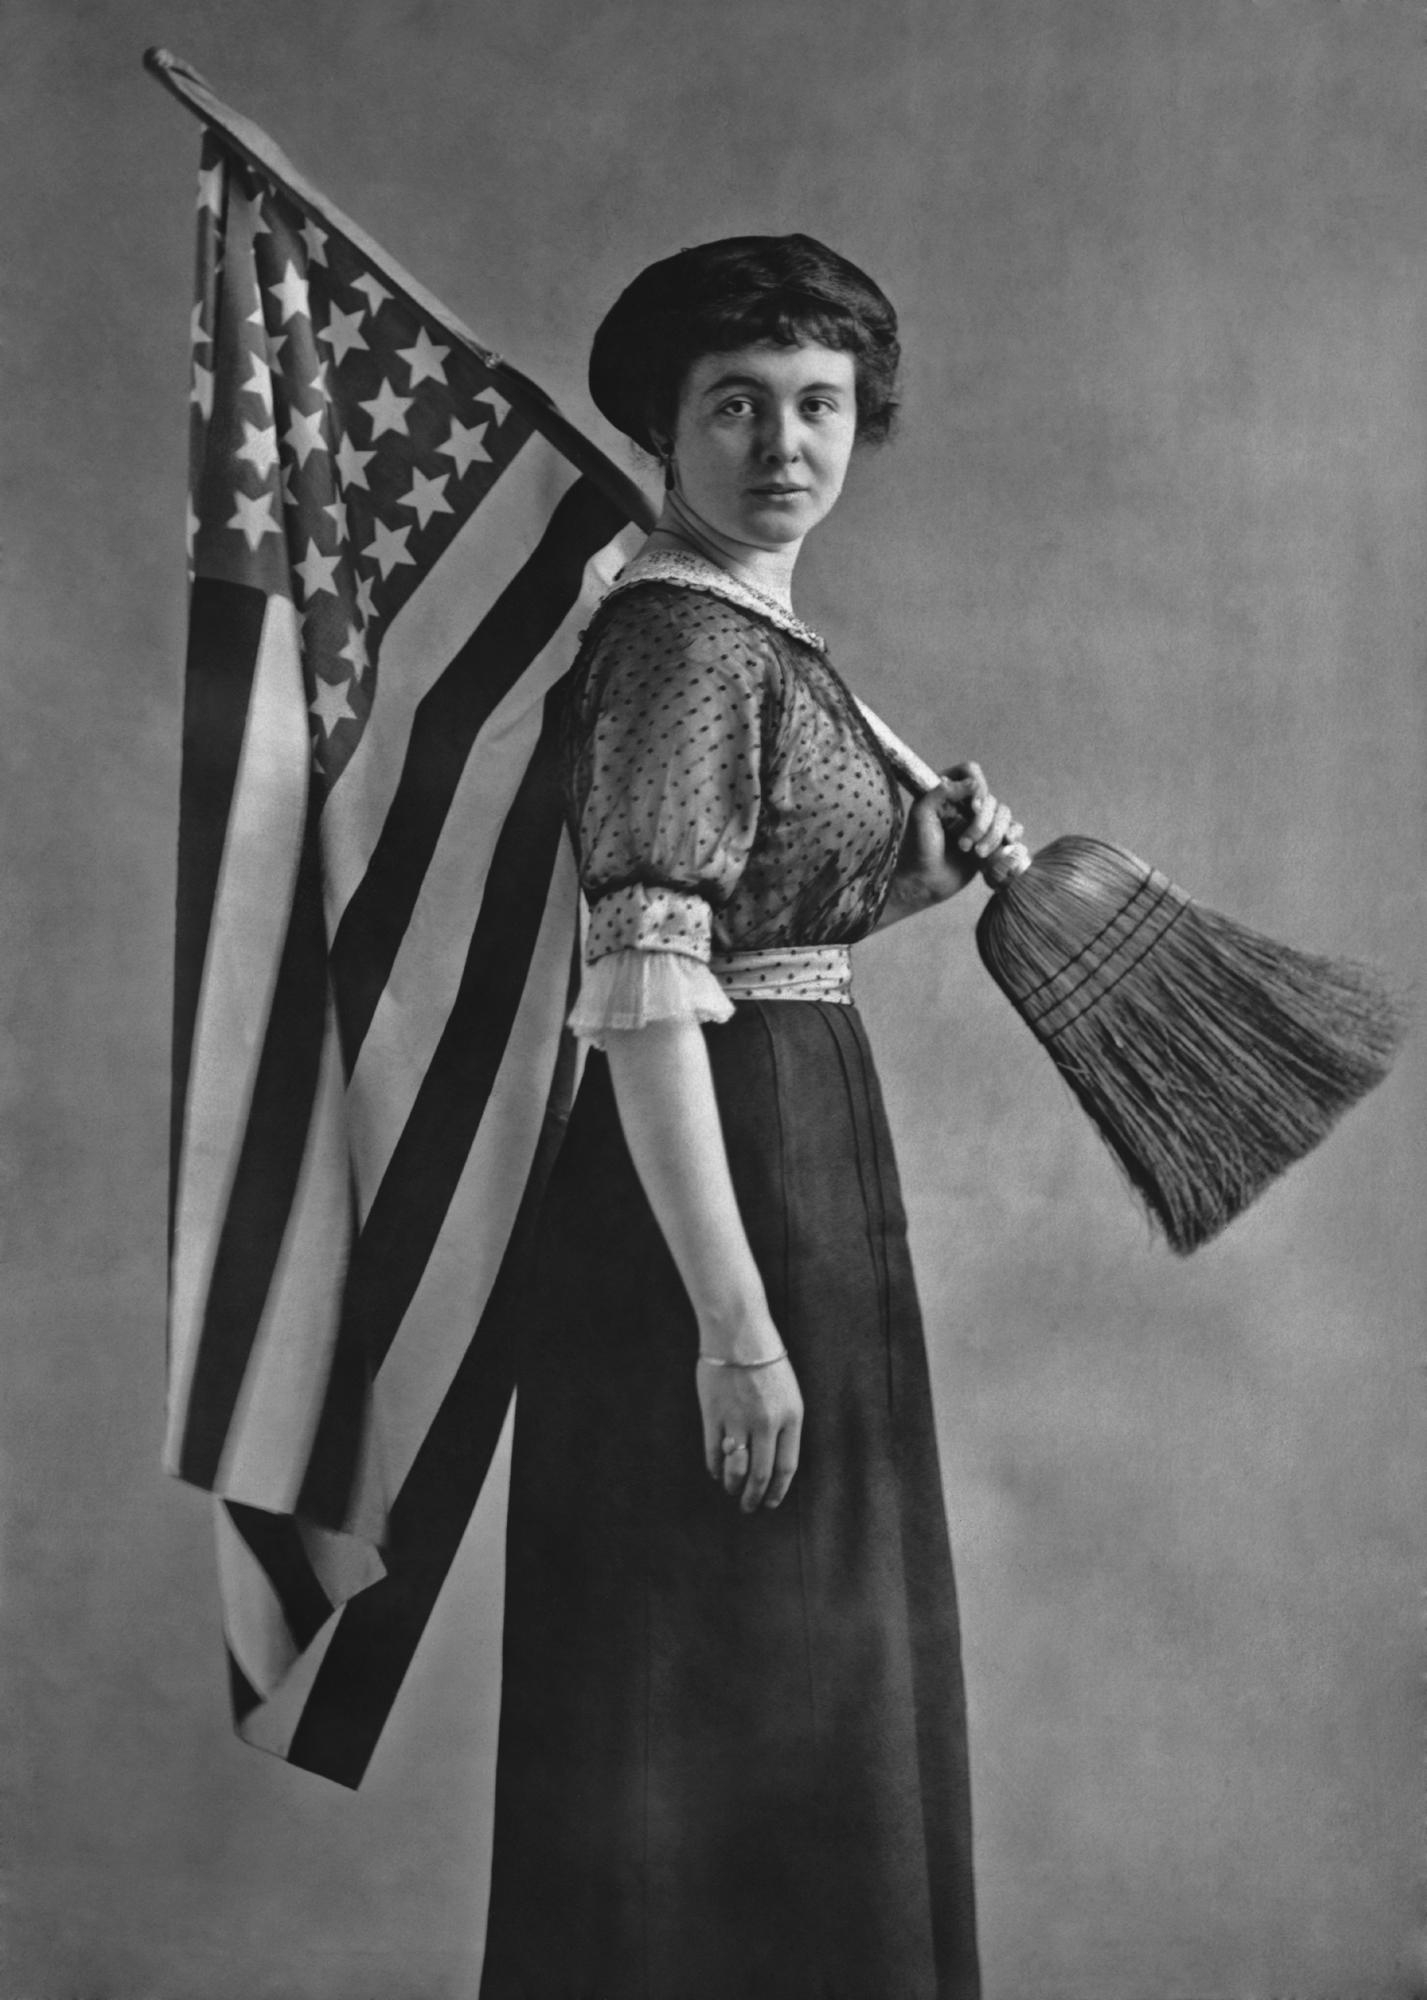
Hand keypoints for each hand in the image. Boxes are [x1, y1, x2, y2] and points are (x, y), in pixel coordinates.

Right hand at [696, 1322, 803, 1513]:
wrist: (738, 1332)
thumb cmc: (765, 1359)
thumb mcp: (788, 1392)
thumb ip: (783, 1425)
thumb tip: (772, 1460)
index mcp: (791, 1417)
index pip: (786, 1467)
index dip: (778, 1491)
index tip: (771, 1503)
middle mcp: (766, 1423)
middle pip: (761, 1475)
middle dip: (754, 1497)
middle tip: (748, 1507)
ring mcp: (739, 1420)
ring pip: (736, 1469)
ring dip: (733, 1485)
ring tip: (731, 1490)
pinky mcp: (713, 1414)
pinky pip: (714, 1452)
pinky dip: (714, 1466)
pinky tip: (715, 1470)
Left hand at [879, 761, 1024, 923]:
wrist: (924, 883)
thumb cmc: (917, 849)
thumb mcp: (921, 815)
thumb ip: (942, 792)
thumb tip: (974, 782)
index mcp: (946, 792)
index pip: (971, 772)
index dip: (977, 786)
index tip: (973, 806)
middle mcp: (965, 804)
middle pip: (991, 798)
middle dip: (982, 823)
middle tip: (964, 844)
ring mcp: (979, 822)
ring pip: (1004, 814)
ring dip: (993, 835)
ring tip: (976, 854)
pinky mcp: (990, 840)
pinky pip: (1013, 830)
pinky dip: (1011, 837)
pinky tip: (1001, 847)